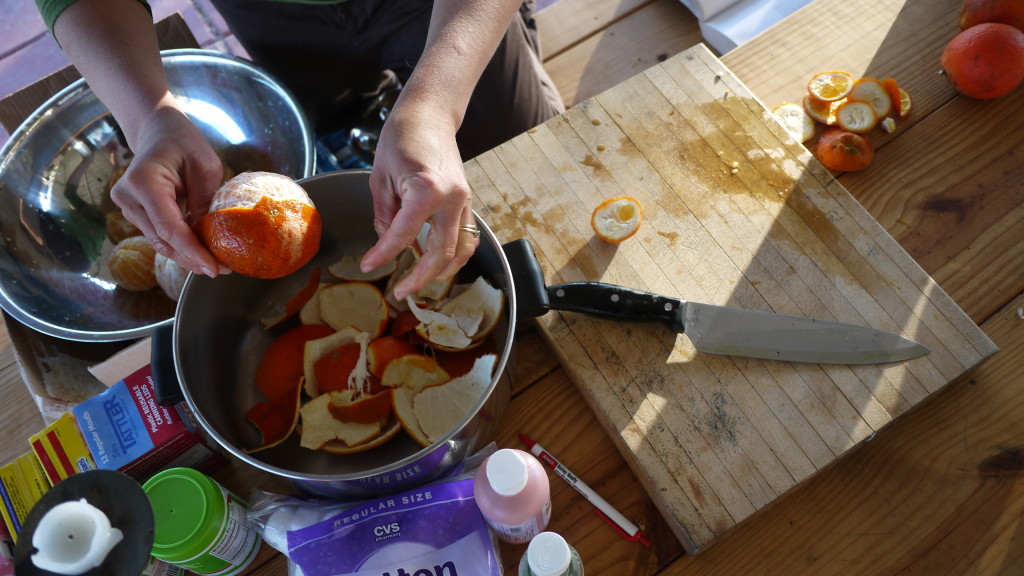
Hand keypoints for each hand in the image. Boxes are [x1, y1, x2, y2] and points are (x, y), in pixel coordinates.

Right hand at [110, 104, 227, 276]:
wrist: (158, 131)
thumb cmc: (184, 143)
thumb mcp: (206, 168)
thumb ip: (204, 203)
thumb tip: (209, 239)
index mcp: (144, 182)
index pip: (169, 228)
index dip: (192, 252)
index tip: (214, 269)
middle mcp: (128, 197)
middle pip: (163, 240)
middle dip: (192, 258)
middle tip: (221, 270)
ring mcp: (127, 206)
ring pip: (159, 242)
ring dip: (186, 255)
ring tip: (215, 262)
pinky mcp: (133, 212)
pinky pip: (158, 234)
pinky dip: (179, 244)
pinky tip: (200, 250)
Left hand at [360, 101, 478, 299]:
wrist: (430, 116)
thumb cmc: (402, 139)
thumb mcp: (380, 178)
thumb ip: (385, 216)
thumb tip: (388, 244)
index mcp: (427, 191)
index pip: (403, 236)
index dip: (383, 255)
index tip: (368, 266)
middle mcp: (452, 199)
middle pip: (440, 254)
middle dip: (419, 278)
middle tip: (400, 292)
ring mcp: (464, 202)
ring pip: (460, 252)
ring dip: (441, 273)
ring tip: (419, 282)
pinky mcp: (467, 202)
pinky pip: (466, 238)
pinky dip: (452, 255)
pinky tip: (434, 262)